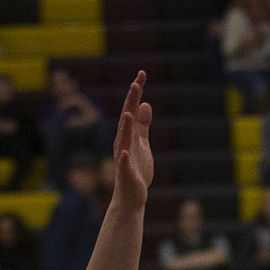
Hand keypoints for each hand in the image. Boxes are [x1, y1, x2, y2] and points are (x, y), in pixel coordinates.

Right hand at [111, 72, 152, 210]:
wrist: (131, 196)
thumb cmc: (137, 169)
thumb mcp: (142, 143)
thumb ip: (143, 125)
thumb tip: (145, 104)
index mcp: (129, 134)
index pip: (131, 108)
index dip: (136, 92)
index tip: (142, 74)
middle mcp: (123, 142)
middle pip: (126, 119)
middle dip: (131, 102)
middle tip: (136, 83)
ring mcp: (123, 157)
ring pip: (123, 139)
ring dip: (125, 126)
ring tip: (128, 113)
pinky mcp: (126, 174)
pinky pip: (123, 165)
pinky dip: (124, 158)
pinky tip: (125, 151)